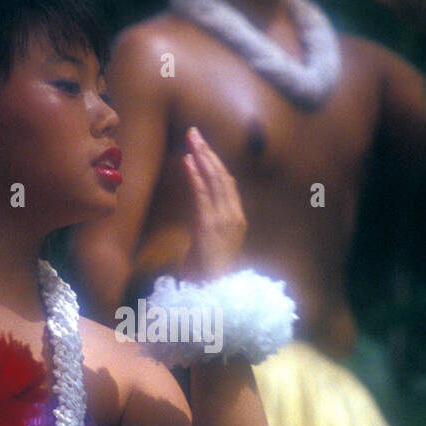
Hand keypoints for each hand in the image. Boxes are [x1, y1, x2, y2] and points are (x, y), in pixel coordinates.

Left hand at [180, 126, 246, 279]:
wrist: (212, 293)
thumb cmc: (207, 273)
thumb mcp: (209, 243)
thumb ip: (206, 223)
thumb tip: (197, 207)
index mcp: (237, 219)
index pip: (228, 184)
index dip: (215, 163)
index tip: (203, 147)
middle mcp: (234, 216)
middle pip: (222, 176)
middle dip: (208, 152)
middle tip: (195, 132)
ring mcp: (223, 220)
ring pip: (214, 181)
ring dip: (202, 157)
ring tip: (192, 139)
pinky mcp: (209, 225)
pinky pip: (202, 194)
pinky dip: (195, 175)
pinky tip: (188, 161)